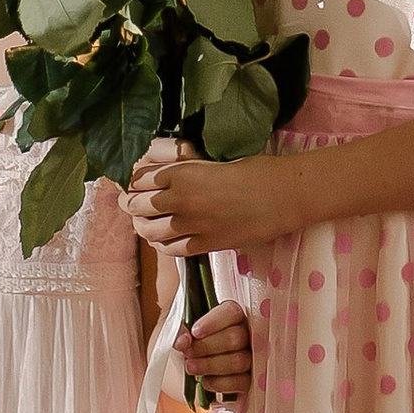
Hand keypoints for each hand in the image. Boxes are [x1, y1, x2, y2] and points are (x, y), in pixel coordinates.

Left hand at [127, 135, 297, 256]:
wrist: (283, 195)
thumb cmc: (256, 171)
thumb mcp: (214, 163)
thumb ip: (189, 172)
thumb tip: (170, 179)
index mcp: (183, 172)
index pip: (140, 179)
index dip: (134, 182)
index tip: (133, 184)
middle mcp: (181, 199)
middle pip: (138, 206)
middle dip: (131, 204)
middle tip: (130, 204)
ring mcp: (192, 224)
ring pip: (150, 231)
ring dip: (142, 227)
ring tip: (141, 224)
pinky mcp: (206, 244)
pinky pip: (172, 249)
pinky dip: (163, 245)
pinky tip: (163, 241)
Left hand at [182, 298, 253, 400]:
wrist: (187, 367)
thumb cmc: (188, 344)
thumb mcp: (178, 330)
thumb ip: (179, 330)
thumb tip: (183, 340)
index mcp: (231, 315)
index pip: (231, 312)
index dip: (213, 322)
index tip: (194, 332)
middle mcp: (246, 334)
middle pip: (235, 338)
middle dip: (207, 347)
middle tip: (188, 353)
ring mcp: (250, 358)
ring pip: (239, 361)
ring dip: (211, 366)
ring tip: (192, 367)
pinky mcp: (249, 380)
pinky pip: (241, 383)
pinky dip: (220, 383)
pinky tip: (205, 380)